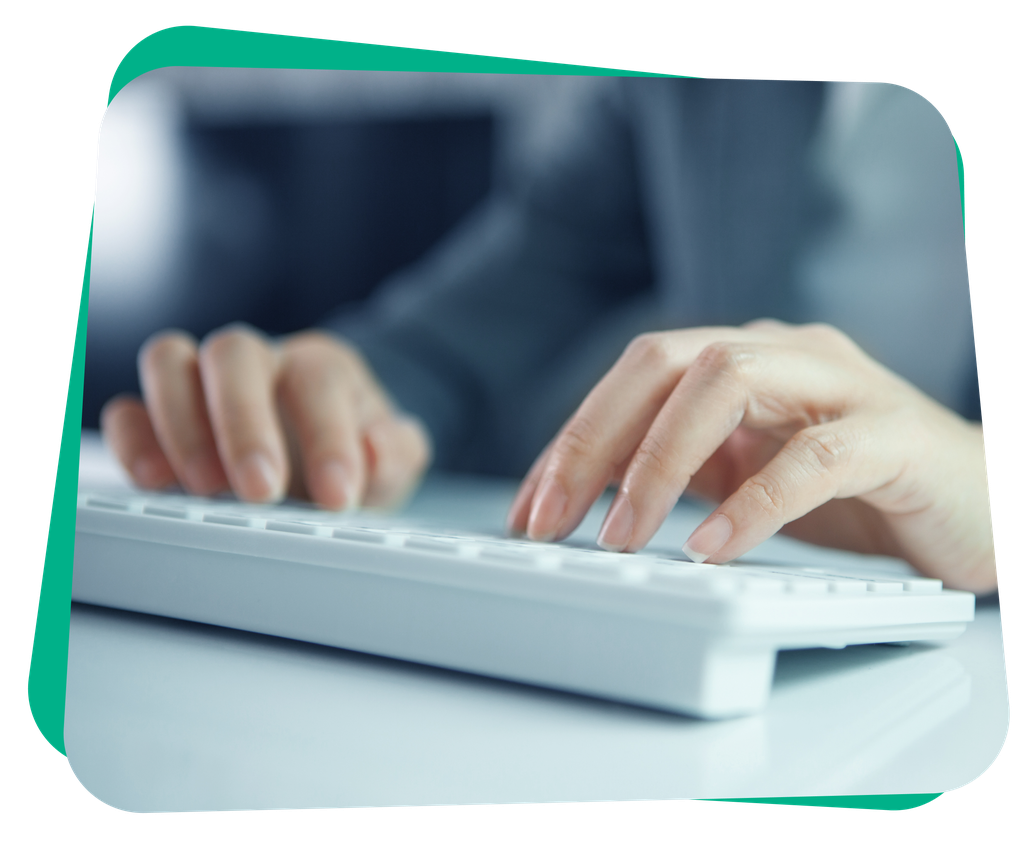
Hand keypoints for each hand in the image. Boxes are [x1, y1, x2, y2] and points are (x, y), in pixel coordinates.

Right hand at [101, 325, 431, 509]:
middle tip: (261, 493)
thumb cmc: (355, 455)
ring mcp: (203, 383)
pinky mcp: (160, 416)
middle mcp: (260, 363)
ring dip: (180, 424)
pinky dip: (133, 440)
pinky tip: (154, 482)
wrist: (326, 461)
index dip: (328, 438)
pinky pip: (128, 408)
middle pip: (233, 353)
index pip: (318, 381)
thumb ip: (397, 451)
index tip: (338, 498)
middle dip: (243, 424)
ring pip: (168, 361)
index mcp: (321, 367)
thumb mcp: (393, 460)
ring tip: (204, 489)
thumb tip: (377, 446)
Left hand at [507, 321, 995, 593]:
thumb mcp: (750, 474)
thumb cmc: (861, 490)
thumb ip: (685, 469)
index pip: (636, 377)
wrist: (982, 504)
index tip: (529, 509)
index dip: (573, 440)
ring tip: (623, 537)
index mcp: (745, 359)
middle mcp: (786, 355)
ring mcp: (842, 385)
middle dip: (595, 441)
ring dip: (659, 462)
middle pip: (667, 361)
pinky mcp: (892, 436)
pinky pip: (814, 456)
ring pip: (730, 383)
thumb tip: (588, 498)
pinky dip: (754, 502)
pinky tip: (712, 548)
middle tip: (551, 522)